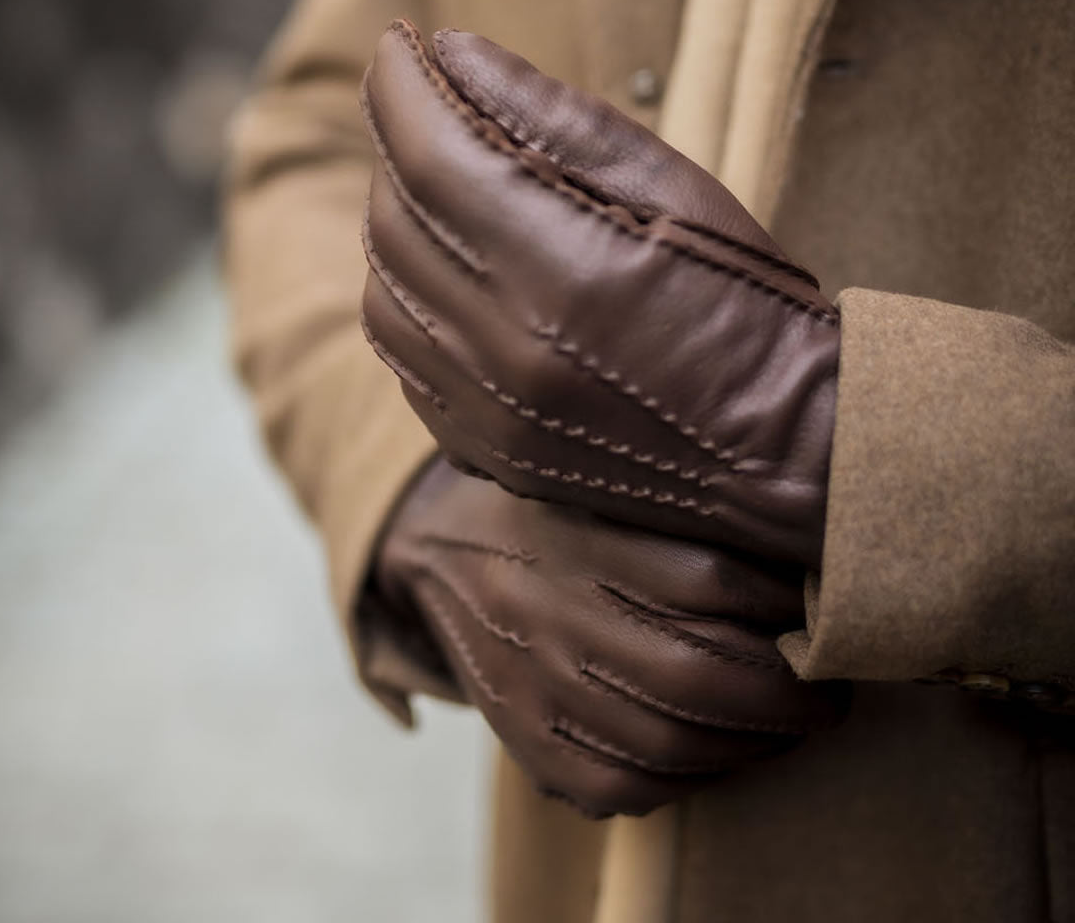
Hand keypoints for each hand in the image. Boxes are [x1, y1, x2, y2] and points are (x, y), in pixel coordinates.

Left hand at [361, 21, 838, 568]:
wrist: (781, 448)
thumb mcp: (672, 182)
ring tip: (443, 185)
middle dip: (398, 143)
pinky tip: (449, 267)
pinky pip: (399, 352)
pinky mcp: (480, 446)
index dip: (401, 85)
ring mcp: (484, 411)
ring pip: (383, 287)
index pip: (430, 154)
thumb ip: (550, 112)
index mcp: (562, 272)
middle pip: (394, 217)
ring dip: (398, 219)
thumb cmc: (744, 301)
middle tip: (429, 105)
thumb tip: (450, 50)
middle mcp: (505, 350)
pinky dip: (406, 293)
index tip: (399, 43)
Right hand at [377, 458, 846, 817]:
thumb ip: (686, 512)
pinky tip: (719, 749)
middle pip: (696, 674)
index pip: (709, 580)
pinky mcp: (526, 740)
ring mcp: (530, 686)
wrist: (440, 553)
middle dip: (788, 696)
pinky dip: (693, 778)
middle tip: (829, 693)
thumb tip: (802, 552)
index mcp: (574, 536)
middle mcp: (547, 611)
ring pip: (669, 743)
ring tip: (787, 722)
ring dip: (754, 744)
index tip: (824, 607)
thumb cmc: (551, 508)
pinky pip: (626, 787)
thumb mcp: (606, 482)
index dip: (785, 604)